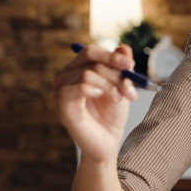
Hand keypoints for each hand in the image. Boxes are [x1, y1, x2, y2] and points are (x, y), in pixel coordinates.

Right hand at [53, 43, 138, 162]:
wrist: (108, 142)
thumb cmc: (112, 115)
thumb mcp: (121, 87)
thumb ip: (122, 68)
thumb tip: (124, 48)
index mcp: (78, 69)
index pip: (90, 51)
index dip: (111, 55)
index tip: (130, 65)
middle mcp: (66, 76)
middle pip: (88, 57)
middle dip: (113, 70)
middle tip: (128, 86)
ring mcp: (61, 90)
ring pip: (87, 73)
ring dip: (109, 85)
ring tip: (118, 99)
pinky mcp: (62, 106)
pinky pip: (75, 88)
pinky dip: (93, 89)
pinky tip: (102, 96)